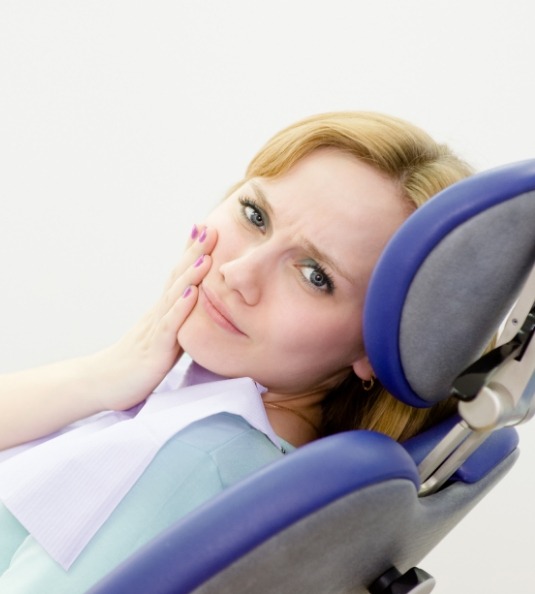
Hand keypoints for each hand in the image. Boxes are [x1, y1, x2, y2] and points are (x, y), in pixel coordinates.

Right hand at [89, 225, 216, 410]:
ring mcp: (156, 329)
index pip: (178, 276)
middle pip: (178, 277)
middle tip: (211, 228)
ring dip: (191, 273)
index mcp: (162, 311)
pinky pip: (170, 326)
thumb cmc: (135, 363)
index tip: (207, 229)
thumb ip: (177, 321)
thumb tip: (195, 306)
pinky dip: (181, 308)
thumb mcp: (162, 337)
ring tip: (206, 253)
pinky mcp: (156, 349)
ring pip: (175, 296)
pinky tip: (192, 293)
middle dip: (195, 252)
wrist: (103, 383)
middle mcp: (158, 313)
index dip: (192, 253)